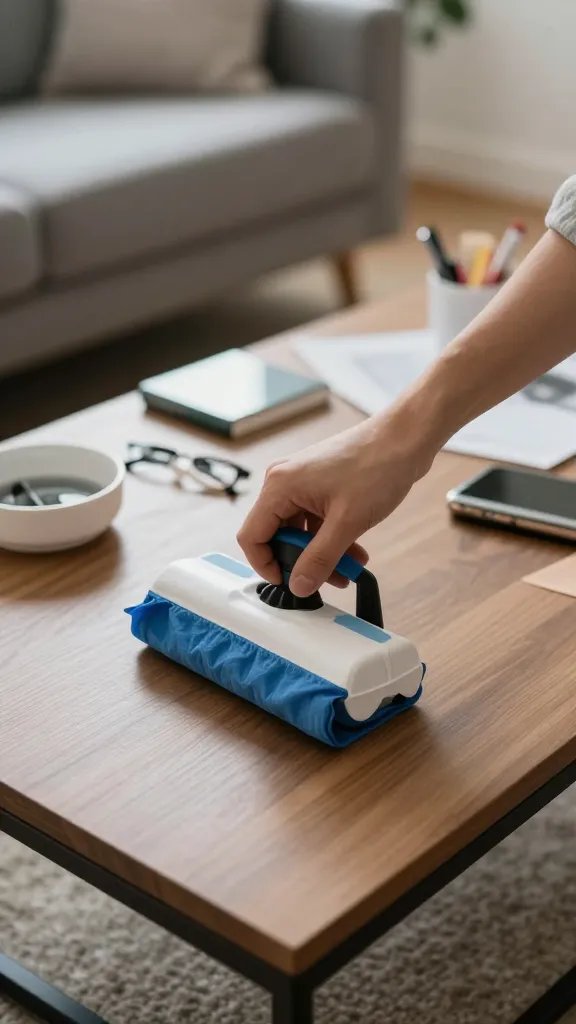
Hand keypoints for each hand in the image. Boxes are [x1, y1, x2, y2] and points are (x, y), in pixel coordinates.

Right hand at [237, 415, 424, 597]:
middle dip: (302, 561)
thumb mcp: (347, 523)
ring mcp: (303, 483)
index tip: (288, 582)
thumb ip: (319, 559)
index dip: (266, 565)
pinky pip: (315, 520)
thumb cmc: (376, 465)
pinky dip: (332, 539)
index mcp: (280, 486)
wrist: (406, 438)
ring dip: (321, 553)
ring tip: (349, 569)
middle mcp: (285, 482)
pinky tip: (355, 552)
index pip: (252, 536)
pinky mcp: (320, 484)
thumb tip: (299, 585)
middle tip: (327, 579)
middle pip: (277, 535)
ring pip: (300, 531)